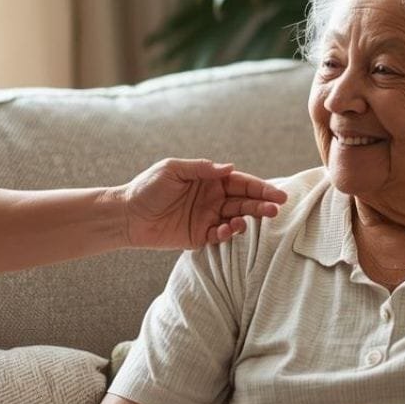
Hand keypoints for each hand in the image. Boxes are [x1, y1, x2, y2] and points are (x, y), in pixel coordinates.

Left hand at [117, 158, 287, 248]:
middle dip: (262, 204)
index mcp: (209, 180)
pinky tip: (228, 230)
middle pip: (244, 201)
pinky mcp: (199, 236)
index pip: (241, 182)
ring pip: (236, 218)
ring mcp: (207, 218)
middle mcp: (212, 198)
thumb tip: (229, 167)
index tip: (277, 194)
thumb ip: (201, 168)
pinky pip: (219, 236)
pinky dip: (227, 234)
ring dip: (247, 219)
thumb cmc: (147, 187)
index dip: (260, 188)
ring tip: (249, 220)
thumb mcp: (172, 170)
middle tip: (277, 208)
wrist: (127, 215)